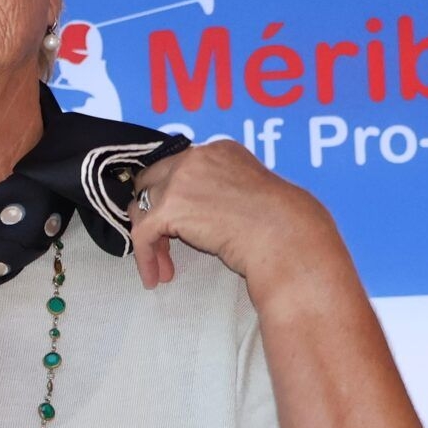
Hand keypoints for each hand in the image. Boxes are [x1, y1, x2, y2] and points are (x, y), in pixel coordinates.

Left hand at [128, 141, 340, 294]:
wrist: (284, 236)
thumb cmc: (277, 223)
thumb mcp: (245, 191)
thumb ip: (217, 188)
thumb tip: (194, 208)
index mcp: (216, 150)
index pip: (175, 168)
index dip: (170, 196)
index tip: (174, 223)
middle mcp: (194, 157)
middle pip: (151, 183)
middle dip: (153, 214)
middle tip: (163, 242)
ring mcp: (180, 179)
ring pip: (143, 209)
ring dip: (151, 241)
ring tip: (164, 267)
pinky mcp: (170, 207)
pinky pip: (143, 233)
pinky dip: (145, 258)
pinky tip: (155, 277)